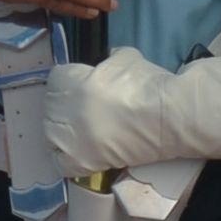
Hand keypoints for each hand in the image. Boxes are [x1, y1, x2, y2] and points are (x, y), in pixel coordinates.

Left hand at [44, 43, 220, 176]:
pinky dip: (65, 158)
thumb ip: (107, 57)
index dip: (68, 79)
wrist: (170, 117)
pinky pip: (60, 163)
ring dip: (62, 130)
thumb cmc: (149, 84)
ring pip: (50, 134)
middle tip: (83, 107)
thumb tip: (104, 60)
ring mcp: (72, 138)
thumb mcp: (126, 57)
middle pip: (50, 106)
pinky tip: (79, 151)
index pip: (55, 78)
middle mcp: (67, 110)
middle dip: (64, 103)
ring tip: (80, 129)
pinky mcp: (83, 162)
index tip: (80, 84)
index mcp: (73, 82)